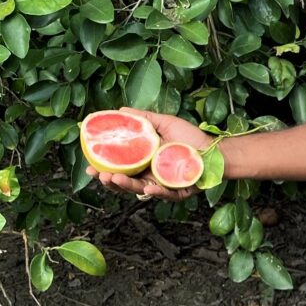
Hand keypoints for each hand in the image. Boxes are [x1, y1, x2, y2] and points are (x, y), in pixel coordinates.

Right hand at [85, 107, 213, 201]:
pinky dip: (156, 192)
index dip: (104, 169)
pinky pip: (164, 194)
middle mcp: (149, 176)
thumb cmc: (190, 138)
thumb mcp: (165, 123)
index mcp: (144, 162)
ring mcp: (162, 185)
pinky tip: (147, 189)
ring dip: (126, 186)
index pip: (119, 168)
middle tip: (99, 174)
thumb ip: (144, 119)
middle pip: (124, 183)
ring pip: (139, 190)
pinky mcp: (177, 192)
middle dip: (109, 181)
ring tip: (115, 179)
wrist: (215, 150)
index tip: (90, 166)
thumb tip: (120, 110)